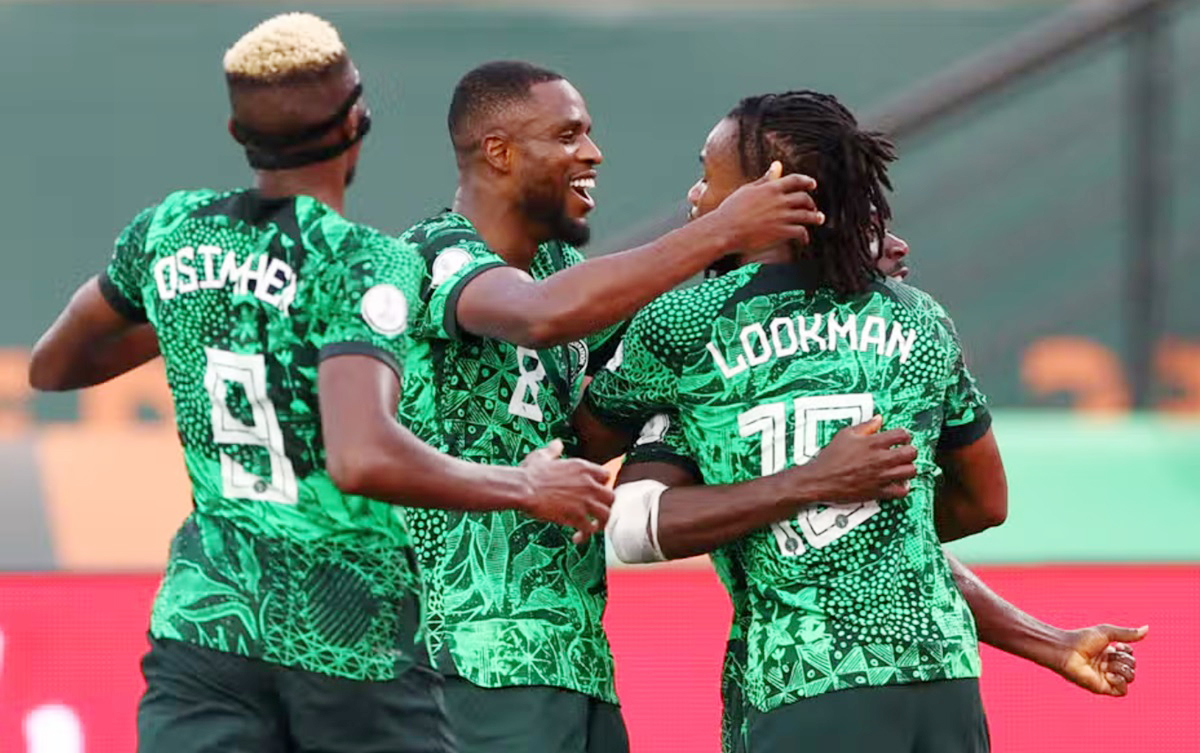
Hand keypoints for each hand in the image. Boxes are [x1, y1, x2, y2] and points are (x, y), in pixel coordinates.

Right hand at [519, 439, 614, 543]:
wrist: (523, 488)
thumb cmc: (530, 472)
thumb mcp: (543, 456)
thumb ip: (554, 451)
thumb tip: (557, 444)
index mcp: (583, 468)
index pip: (606, 476)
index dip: (600, 485)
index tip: (593, 491)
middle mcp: (589, 484)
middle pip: (611, 497)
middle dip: (604, 505)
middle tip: (595, 512)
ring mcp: (585, 501)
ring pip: (606, 515)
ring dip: (599, 522)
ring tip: (590, 527)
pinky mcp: (577, 517)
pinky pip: (590, 529)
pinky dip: (585, 535)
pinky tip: (577, 538)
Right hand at [707, 161, 823, 250]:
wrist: (724, 230)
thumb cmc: (731, 210)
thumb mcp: (748, 190)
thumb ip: (765, 179)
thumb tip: (776, 165)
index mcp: (771, 188)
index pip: (796, 180)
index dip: (807, 182)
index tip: (812, 185)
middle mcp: (780, 201)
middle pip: (804, 198)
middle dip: (811, 203)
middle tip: (813, 207)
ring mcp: (782, 217)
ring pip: (807, 215)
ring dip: (815, 218)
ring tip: (818, 220)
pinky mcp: (781, 232)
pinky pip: (801, 232)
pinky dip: (805, 235)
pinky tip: (804, 239)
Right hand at [800, 415, 915, 501]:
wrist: (820, 480)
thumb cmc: (831, 458)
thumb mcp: (845, 435)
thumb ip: (865, 426)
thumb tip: (878, 419)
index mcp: (873, 443)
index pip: (902, 434)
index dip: (904, 435)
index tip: (900, 438)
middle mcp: (881, 459)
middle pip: (911, 452)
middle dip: (910, 450)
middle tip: (903, 452)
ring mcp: (882, 476)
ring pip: (911, 471)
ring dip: (908, 468)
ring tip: (901, 467)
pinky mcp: (879, 491)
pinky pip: (902, 491)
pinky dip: (903, 487)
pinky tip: (898, 483)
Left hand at [1054, 624, 1146, 695]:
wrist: (1065, 651)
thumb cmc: (1081, 639)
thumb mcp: (1107, 633)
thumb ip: (1127, 633)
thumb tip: (1147, 628)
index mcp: (1108, 653)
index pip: (1130, 656)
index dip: (1129, 651)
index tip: (1118, 645)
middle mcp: (1108, 666)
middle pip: (1132, 666)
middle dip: (1125, 659)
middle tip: (1110, 655)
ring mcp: (1105, 677)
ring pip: (1130, 678)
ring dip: (1122, 669)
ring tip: (1107, 665)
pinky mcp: (1102, 687)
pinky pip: (1122, 691)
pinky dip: (1121, 682)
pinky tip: (1109, 674)